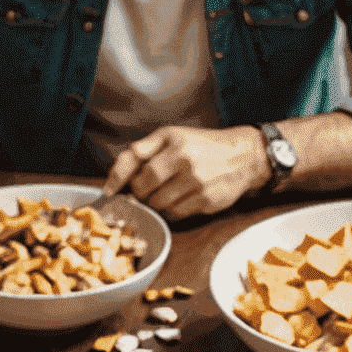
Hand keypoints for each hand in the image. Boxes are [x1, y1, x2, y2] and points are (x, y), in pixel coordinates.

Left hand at [104, 125, 268, 219]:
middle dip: (141, 193)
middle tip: (148, 188)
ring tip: (168, 191)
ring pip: (159, 206)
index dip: (118, 180)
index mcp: (174, 142)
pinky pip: (176, 215)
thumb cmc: (202, 146)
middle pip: (144, 191)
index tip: (108, 192)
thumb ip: (142, 151)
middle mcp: (185, 162)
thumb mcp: (172, 136)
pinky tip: (181, 198)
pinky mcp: (206, 202)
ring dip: (157, 203)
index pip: (136, 165)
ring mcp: (197, 184)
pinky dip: (172, 211)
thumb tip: (115, 176)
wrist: (243, 156)